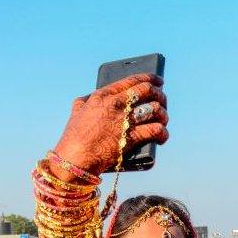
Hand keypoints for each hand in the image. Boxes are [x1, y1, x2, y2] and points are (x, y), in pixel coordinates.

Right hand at [51, 74, 168, 179]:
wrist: (75, 159)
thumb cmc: (74, 138)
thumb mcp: (76, 112)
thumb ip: (84, 102)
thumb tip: (88, 98)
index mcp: (103, 95)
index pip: (132, 80)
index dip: (150, 78)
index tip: (158, 80)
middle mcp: (116, 104)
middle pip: (148, 91)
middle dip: (160, 95)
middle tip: (162, 101)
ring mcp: (124, 120)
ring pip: (155, 109)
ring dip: (163, 114)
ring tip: (163, 120)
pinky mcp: (131, 138)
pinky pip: (155, 130)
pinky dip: (162, 133)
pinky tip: (162, 137)